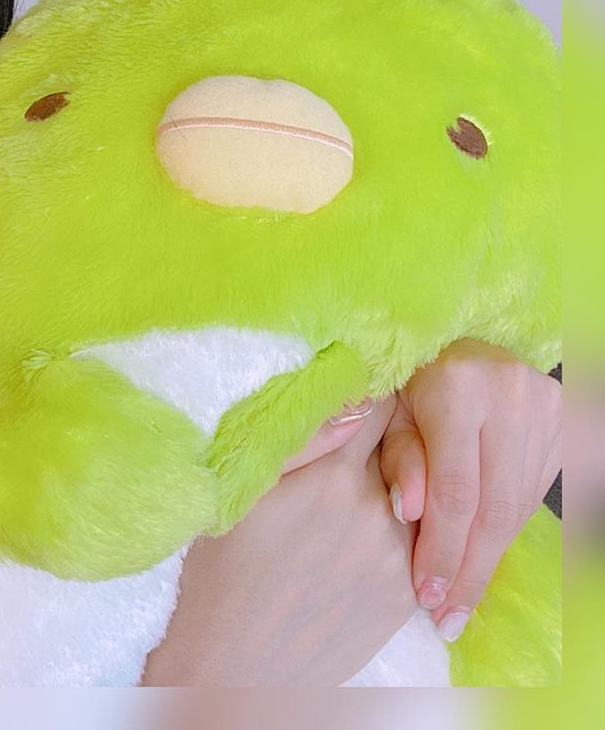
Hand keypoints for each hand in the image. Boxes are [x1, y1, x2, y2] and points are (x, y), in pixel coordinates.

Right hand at [142, 396, 418, 684]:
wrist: (235, 665)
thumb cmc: (223, 569)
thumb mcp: (240, 490)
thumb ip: (299, 438)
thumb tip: (353, 399)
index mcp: (333, 476)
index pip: (378, 405)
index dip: (366, 393)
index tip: (351, 396)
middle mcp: (378, 512)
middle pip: (398, 448)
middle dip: (376, 442)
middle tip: (340, 453)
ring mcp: (398, 558)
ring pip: (409, 495)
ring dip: (388, 487)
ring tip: (342, 504)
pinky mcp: (405, 595)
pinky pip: (413, 542)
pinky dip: (394, 530)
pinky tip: (353, 542)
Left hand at [378, 338, 561, 640]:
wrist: (456, 338)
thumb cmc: (408, 377)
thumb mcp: (387, 411)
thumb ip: (397, 458)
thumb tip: (409, 511)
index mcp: (459, 388)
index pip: (456, 492)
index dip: (442, 551)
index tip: (426, 596)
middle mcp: (512, 396)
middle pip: (495, 508)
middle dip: (469, 568)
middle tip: (448, 616)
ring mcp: (547, 408)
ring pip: (519, 505)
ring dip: (489, 556)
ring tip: (461, 597)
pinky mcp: (565, 420)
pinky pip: (534, 492)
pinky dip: (504, 528)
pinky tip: (480, 554)